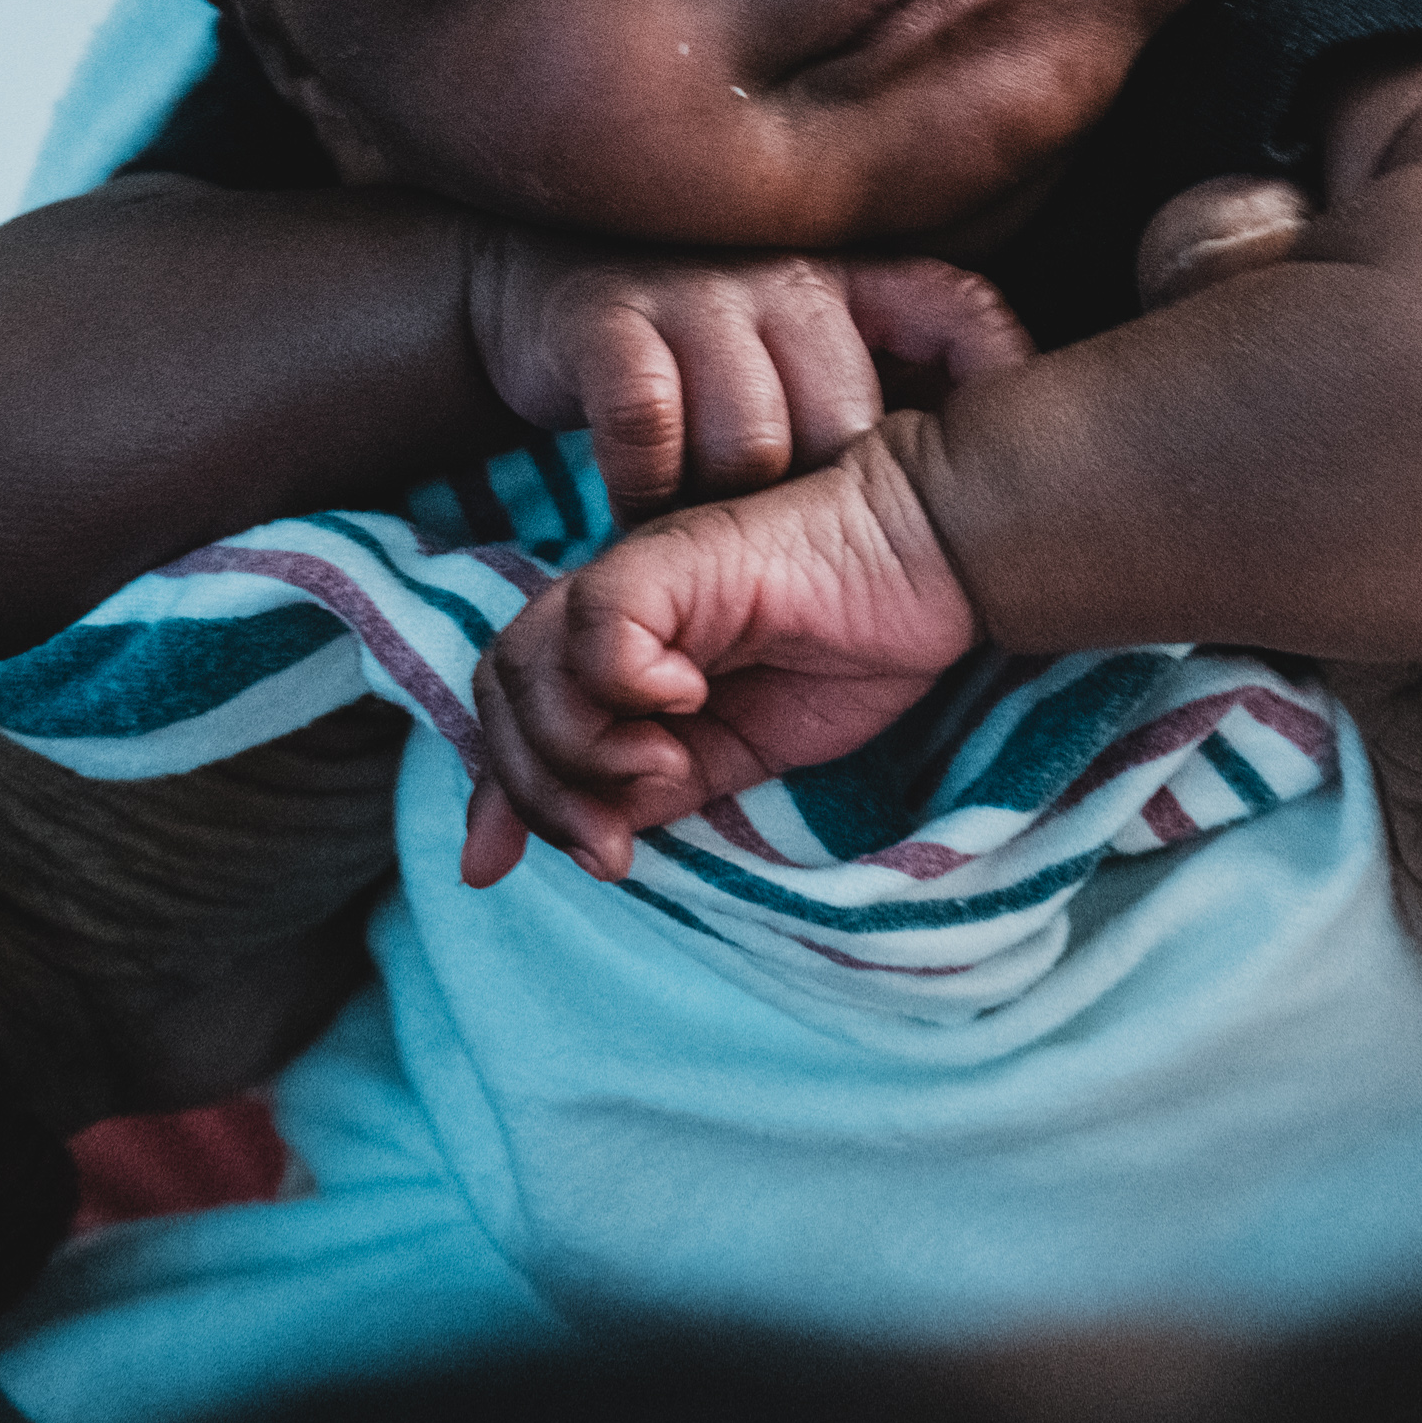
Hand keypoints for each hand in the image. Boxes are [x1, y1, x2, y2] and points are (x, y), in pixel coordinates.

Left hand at [458, 422, 971, 886]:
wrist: (929, 560)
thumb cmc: (847, 648)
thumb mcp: (734, 751)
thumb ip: (654, 786)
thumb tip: (588, 845)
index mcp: (614, 650)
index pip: (507, 713)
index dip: (492, 791)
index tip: (494, 868)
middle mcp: (608, 605)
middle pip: (500, 692)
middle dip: (534, 789)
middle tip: (608, 843)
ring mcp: (637, 574)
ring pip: (532, 661)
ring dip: (581, 748)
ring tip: (663, 770)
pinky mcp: (677, 555)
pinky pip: (602, 619)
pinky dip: (626, 678)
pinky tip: (690, 700)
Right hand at [460, 227, 1026, 518]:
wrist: (541, 281)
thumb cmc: (696, 345)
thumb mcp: (800, 346)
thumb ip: (891, 385)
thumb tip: (994, 473)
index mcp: (851, 281)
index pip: (956, 309)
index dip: (993, 370)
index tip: (997, 441)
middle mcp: (786, 279)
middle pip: (846, 422)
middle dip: (827, 504)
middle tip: (798, 557)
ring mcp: (697, 295)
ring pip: (750, 441)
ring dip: (729, 514)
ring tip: (713, 546)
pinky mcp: (608, 322)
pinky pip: (648, 429)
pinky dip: (646, 492)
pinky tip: (641, 512)